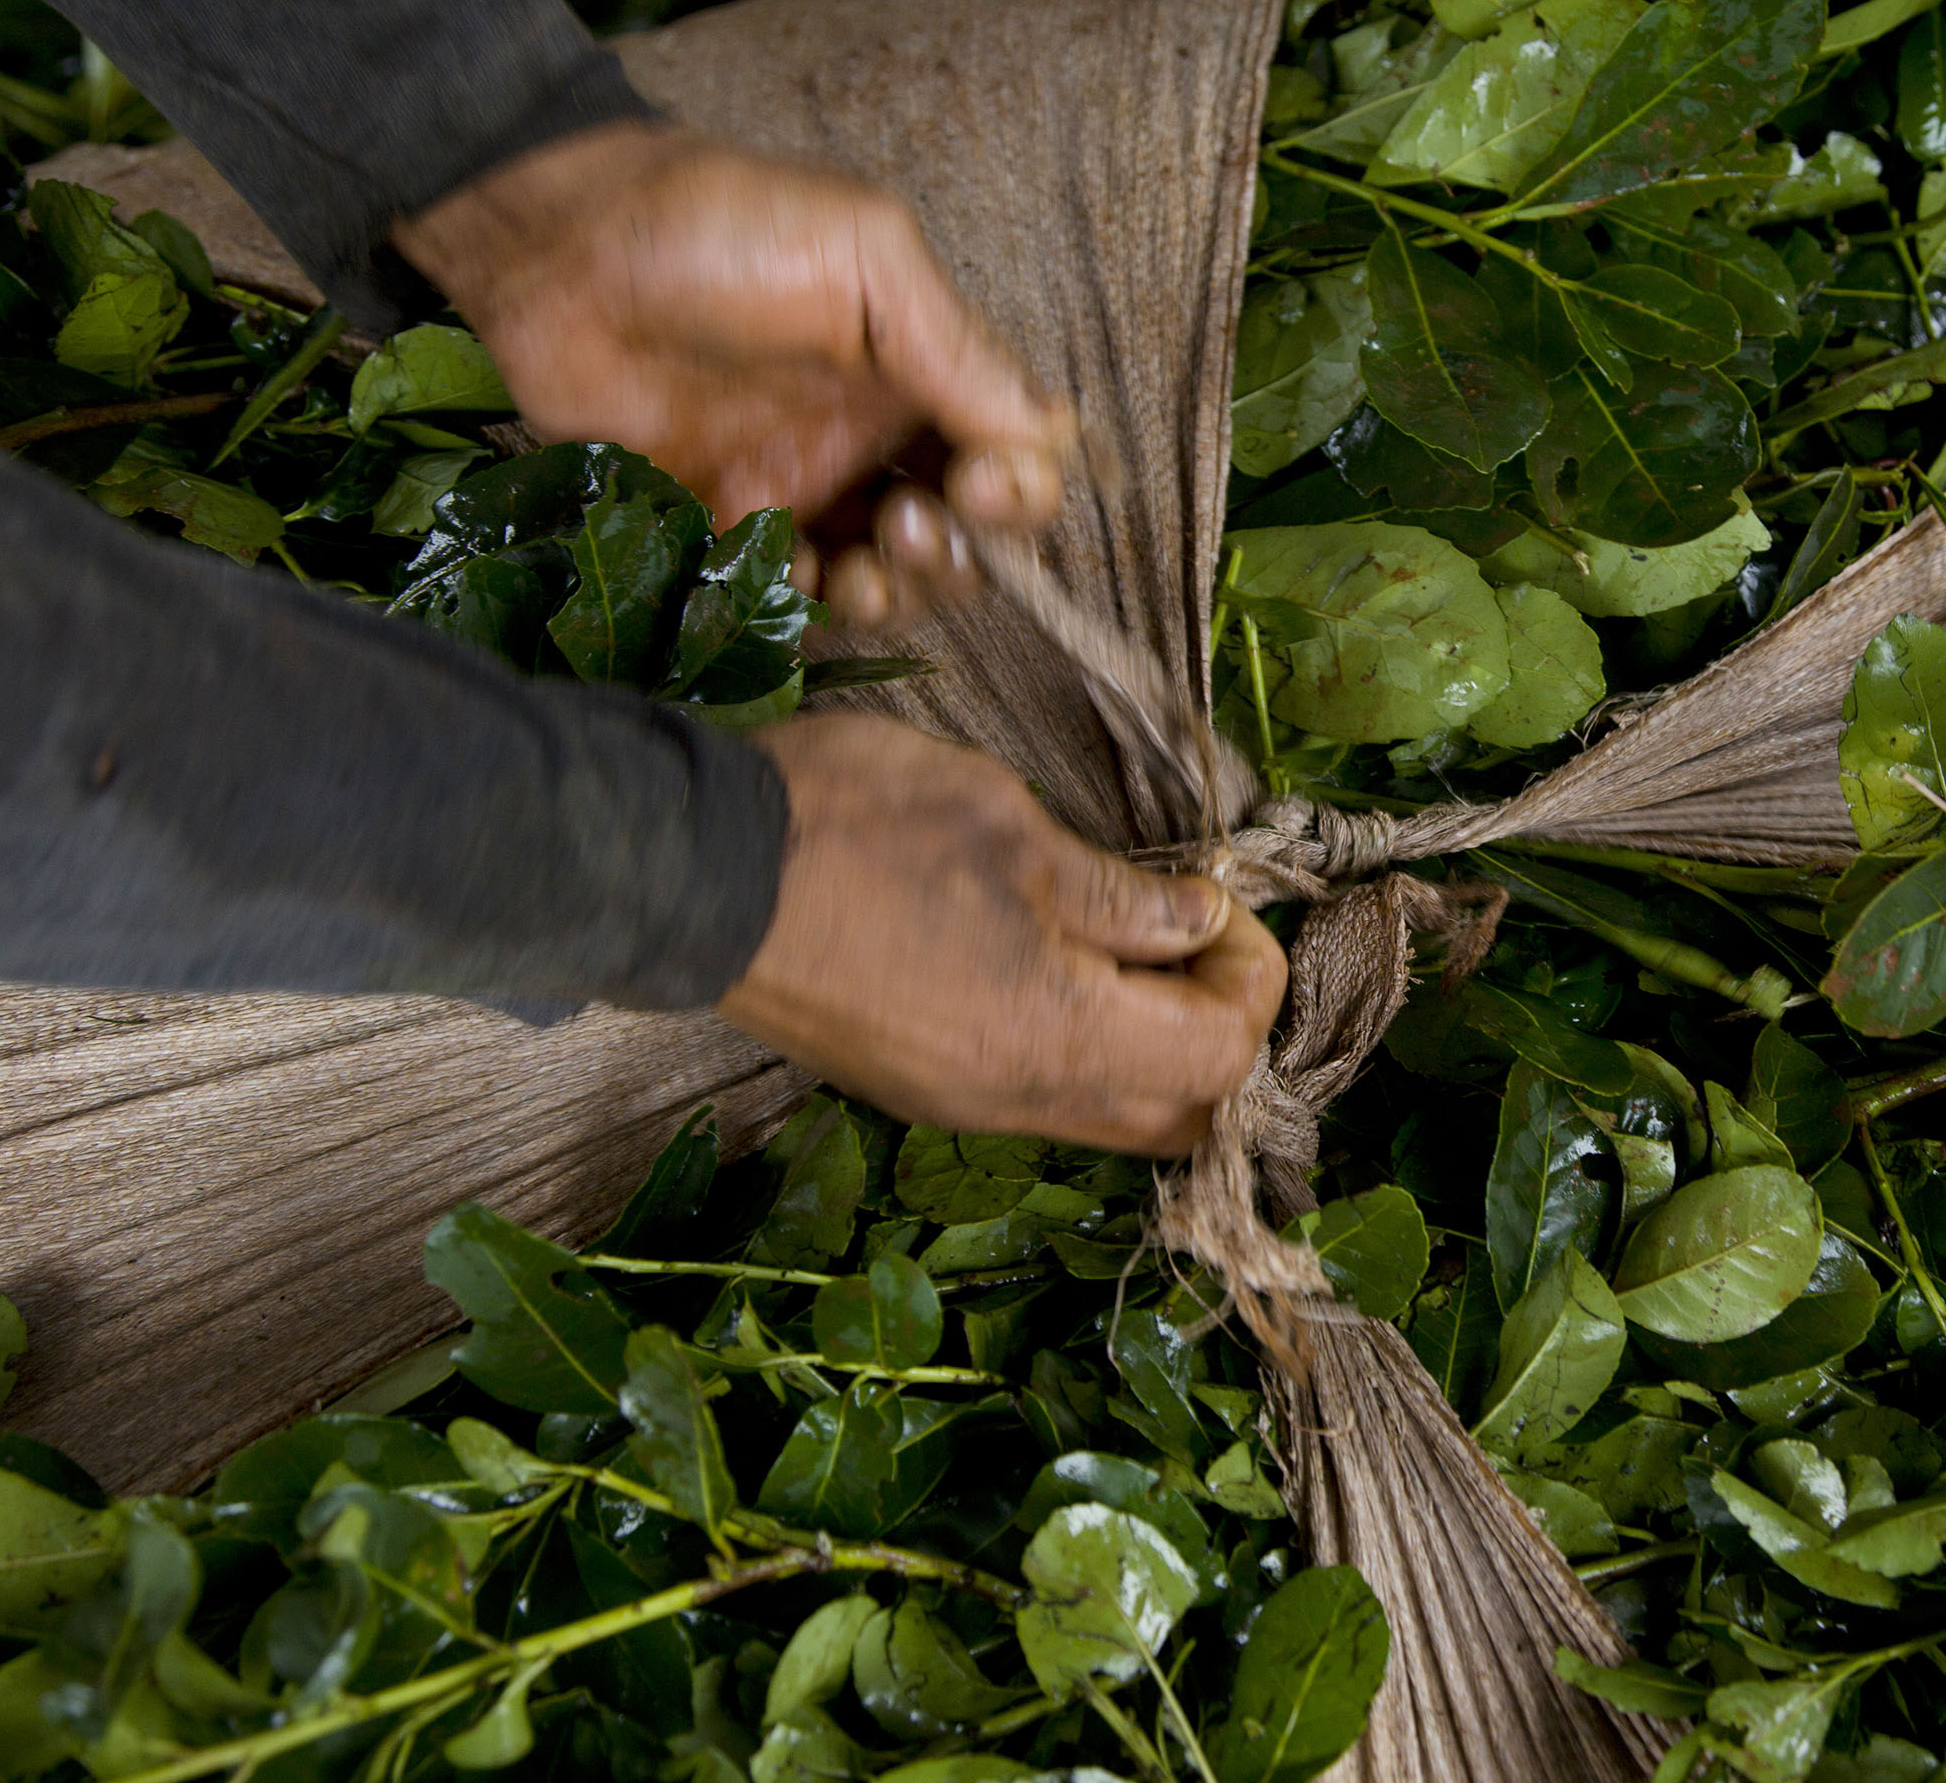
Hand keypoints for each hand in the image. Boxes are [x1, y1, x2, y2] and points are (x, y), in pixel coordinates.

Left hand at [394, 118, 1074, 628]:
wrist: (556, 258)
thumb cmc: (715, 228)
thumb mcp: (862, 255)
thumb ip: (956, 346)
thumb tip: (1047, 437)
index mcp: (920, 366)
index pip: (1016, 454)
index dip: (1021, 490)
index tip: (983, 485)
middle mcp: (872, 435)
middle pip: (966, 536)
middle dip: (960, 554)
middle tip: (908, 524)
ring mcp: (802, 487)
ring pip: (892, 580)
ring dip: (900, 593)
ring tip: (861, 564)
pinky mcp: (728, 528)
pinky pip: (798, 598)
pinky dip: (814, 607)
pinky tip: (794, 577)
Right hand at [720, 713, 1285, 1153]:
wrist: (696, 875)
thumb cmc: (858, 829)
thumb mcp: (1012, 828)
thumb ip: (1121, 896)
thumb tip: (1198, 923)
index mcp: (1059, 1038)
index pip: (1222, 1055)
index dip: (1250, 976)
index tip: (1215, 898)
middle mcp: (1016, 1099)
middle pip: (1181, 1117)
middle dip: (1217, 1031)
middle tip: (1191, 935)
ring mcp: (958, 1104)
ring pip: (1108, 1116)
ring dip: (1150, 1047)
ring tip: (1126, 944)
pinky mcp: (913, 1088)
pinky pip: (1038, 1099)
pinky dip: (1081, 1049)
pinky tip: (1052, 963)